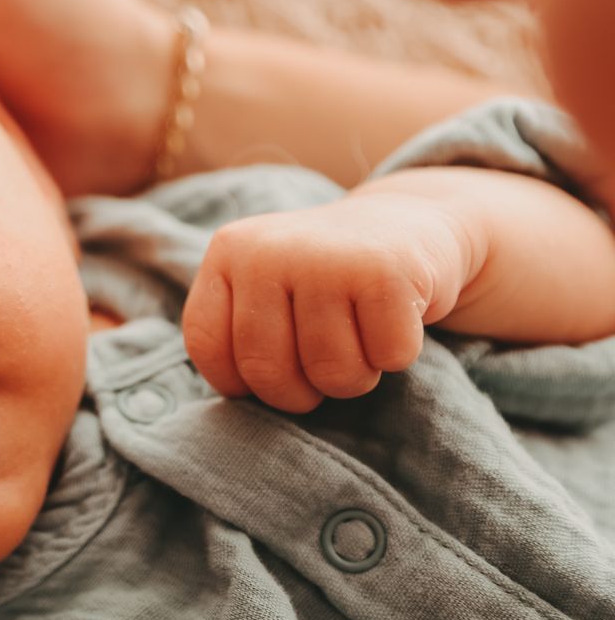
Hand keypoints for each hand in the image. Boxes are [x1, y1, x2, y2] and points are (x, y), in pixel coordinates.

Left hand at [181, 193, 474, 412]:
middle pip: (265, 370)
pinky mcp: (387, 271)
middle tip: (323, 366)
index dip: (239, 382)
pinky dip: (397, 355)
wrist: (412, 222)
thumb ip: (239, 332)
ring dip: (355, 376)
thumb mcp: (267, 291)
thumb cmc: (330, 280)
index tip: (271, 372)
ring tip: (361, 338)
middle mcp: (268, 249)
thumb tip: (238, 397)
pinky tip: (395, 318)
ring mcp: (327, 257)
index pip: (207, 345)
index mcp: (229, 252)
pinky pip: (388, 358)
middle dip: (300, 394)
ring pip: (332, 373)